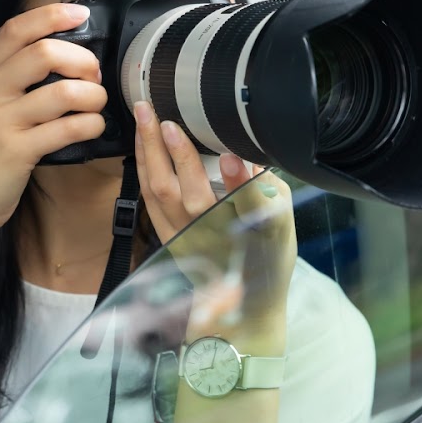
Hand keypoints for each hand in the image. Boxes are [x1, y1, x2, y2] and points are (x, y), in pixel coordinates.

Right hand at [0, 4, 107, 231]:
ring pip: (64, 92)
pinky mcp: (17, 151)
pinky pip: (68, 128)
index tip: (80, 14)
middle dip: (83, 61)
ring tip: (96, 105)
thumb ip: (10, 74)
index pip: (15, 29)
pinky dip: (92, 124)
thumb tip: (61, 50)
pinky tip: (93, 127)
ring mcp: (0, 121)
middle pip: (44, 53)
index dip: (51, 15)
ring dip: (94, 96)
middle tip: (93, 77)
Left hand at [132, 102, 295, 344]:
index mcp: (250, 232)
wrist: (242, 308)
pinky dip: (144, 170)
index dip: (241, 181)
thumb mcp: (280, 225)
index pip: (247, 204)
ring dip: (148, 153)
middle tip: (161, 113)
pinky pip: (149, 201)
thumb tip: (250, 155)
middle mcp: (213, 237)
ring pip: (158, 193)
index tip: (236, 156)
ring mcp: (184, 239)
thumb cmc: (265, 261)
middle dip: (172, 150)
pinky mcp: (168, 239)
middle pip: (186, 192)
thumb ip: (267, 192)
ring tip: (144, 117)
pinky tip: (141, 147)